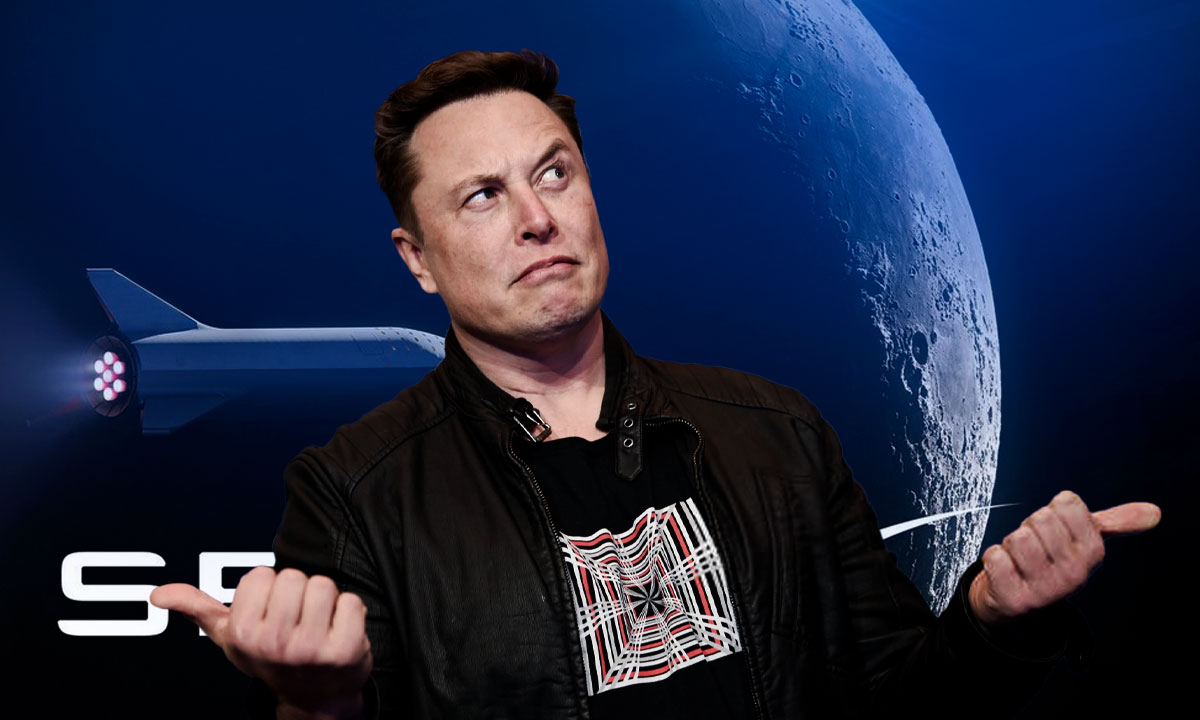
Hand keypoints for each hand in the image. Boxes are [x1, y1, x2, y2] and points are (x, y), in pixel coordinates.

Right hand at [150, 566, 371, 719]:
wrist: (313, 697)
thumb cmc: (270, 657)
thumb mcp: (230, 636)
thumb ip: (198, 609)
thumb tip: (158, 594)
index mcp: (242, 633)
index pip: (262, 574)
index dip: (268, 589)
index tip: (269, 613)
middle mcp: (274, 643)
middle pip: (294, 576)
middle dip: (298, 592)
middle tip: (296, 619)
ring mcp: (310, 649)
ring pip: (323, 585)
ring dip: (325, 601)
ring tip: (317, 624)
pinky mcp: (344, 651)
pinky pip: (352, 602)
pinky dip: (349, 612)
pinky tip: (338, 632)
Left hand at [968, 491, 1159, 625]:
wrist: (1015, 600)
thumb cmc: (1049, 560)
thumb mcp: (1084, 541)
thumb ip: (1116, 524)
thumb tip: (1155, 512)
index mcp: (1093, 553)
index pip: (1067, 502)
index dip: (1053, 510)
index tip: (1054, 530)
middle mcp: (1074, 574)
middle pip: (1040, 518)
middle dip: (1029, 527)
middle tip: (1034, 547)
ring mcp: (1045, 589)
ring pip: (1018, 537)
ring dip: (1010, 544)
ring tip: (1019, 560)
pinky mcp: (1015, 599)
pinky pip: (995, 556)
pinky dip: (993, 559)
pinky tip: (1004, 572)